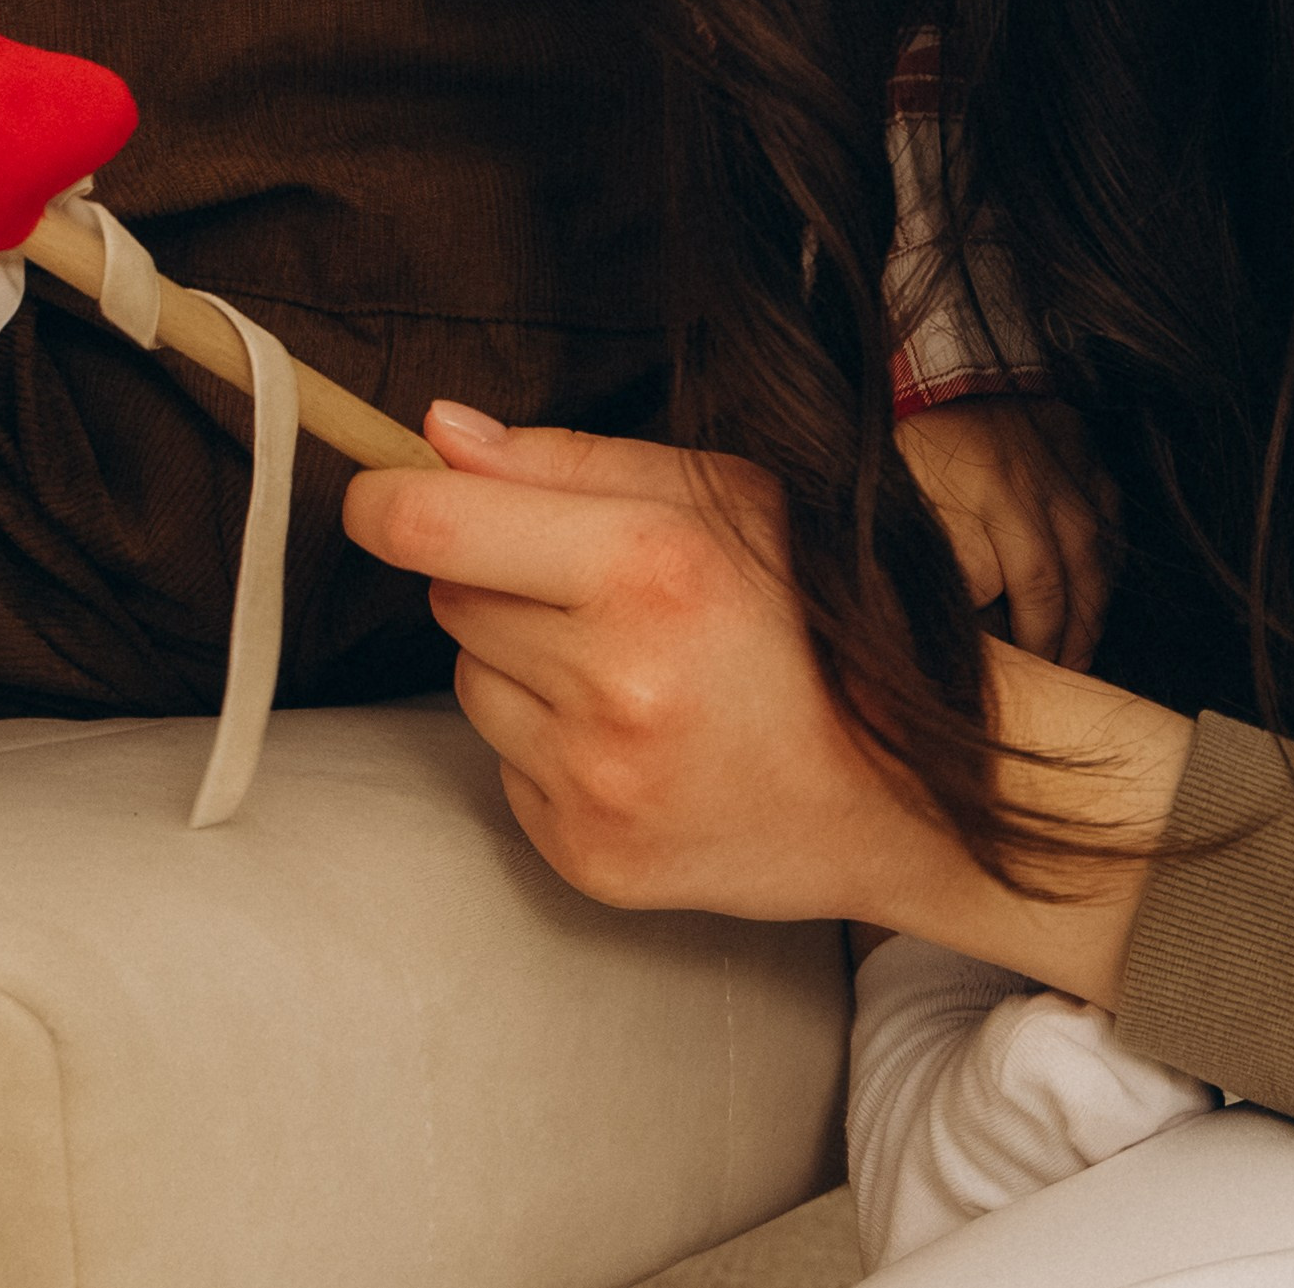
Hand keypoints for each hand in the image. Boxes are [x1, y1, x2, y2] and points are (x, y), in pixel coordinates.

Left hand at [344, 406, 1192, 1001]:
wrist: (912, 793)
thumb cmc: (819, 616)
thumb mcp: (725, 495)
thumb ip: (568, 458)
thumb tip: (435, 434)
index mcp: (650, 569)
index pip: (432, 526)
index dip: (385, 498)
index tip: (381, 491)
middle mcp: (616, 682)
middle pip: (448, 594)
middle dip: (497, 572)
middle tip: (599, 586)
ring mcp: (599, 784)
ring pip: (469, 680)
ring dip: (522, 661)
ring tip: (634, 667)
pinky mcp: (588, 858)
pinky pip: (505, 767)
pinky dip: (550, 743)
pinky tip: (640, 738)